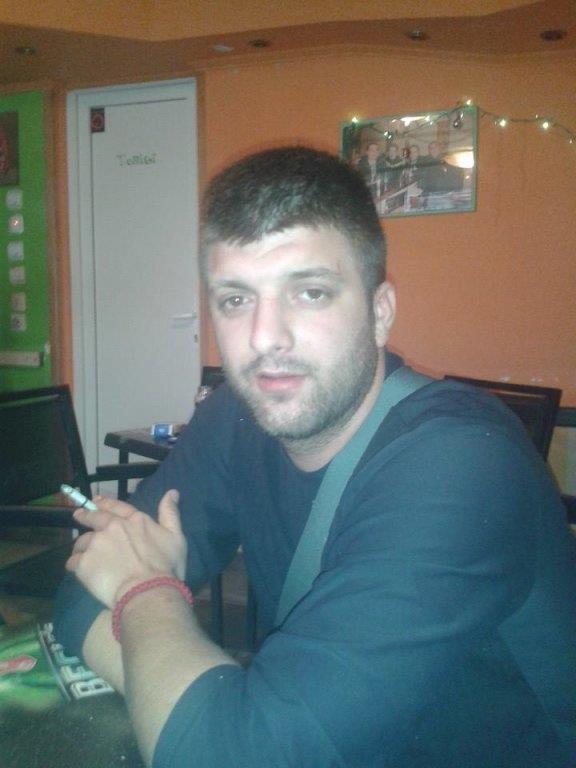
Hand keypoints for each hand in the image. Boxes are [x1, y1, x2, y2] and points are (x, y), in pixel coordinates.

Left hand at [66, 490, 186, 608]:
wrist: (148, 592)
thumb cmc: (165, 566)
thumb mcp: (176, 537)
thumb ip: (170, 514)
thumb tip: (172, 492)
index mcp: (134, 520)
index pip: (116, 507)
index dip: (105, 503)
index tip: (96, 501)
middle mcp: (112, 527)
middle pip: (94, 517)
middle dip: (85, 515)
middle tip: (79, 515)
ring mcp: (96, 544)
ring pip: (82, 542)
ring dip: (83, 547)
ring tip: (83, 555)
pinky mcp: (84, 563)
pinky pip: (73, 562)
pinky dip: (76, 566)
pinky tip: (79, 571)